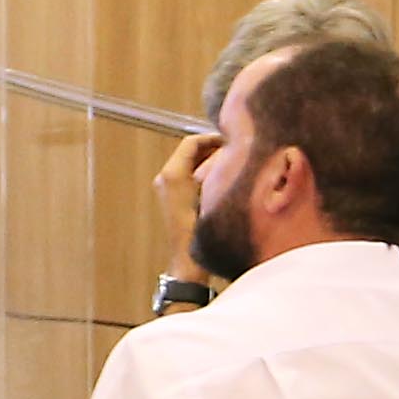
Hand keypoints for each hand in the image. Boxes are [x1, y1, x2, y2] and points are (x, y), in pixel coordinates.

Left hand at [152, 131, 218, 279]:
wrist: (189, 261)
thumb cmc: (200, 232)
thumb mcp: (214, 194)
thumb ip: (219, 169)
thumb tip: (229, 153)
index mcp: (173, 174)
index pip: (191, 142)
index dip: (212, 138)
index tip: (229, 140)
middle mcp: (165, 178)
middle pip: (189, 152)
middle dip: (211, 149)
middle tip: (233, 150)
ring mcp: (166, 189)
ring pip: (189, 164)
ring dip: (208, 161)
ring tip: (230, 163)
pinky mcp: (172, 199)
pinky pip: (188, 176)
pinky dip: (203, 173)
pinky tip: (221, 180)